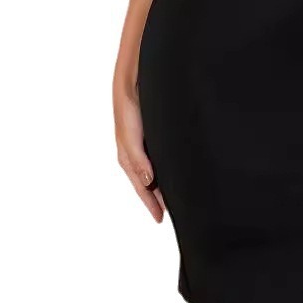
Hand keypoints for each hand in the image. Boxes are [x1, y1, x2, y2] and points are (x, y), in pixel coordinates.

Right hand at [114, 85, 164, 222]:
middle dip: (157, 198)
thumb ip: (139, 160)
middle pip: (148, 183)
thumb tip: (147, 182)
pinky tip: (174, 171)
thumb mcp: (130, 137)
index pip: (142, 188)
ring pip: (155, 172)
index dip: (151, 204)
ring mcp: (144, 145)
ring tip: (175, 197)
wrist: (132, 83)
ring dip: (162, 185)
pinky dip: (166, 169)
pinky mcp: (153, 135)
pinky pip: (160, 158)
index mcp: (128, 158)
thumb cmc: (128, 109)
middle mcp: (137, 154)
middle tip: (173, 213)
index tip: (160, 219)